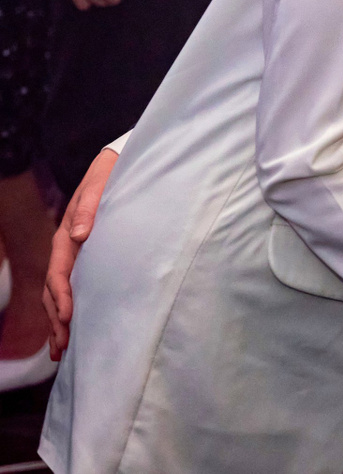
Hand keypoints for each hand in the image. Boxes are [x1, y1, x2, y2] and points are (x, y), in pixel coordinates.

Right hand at [44, 146, 117, 360]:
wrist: (116, 164)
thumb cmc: (110, 174)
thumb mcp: (99, 185)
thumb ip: (88, 207)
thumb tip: (78, 233)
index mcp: (67, 235)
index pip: (59, 270)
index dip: (62, 294)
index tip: (67, 316)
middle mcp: (68, 248)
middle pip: (54, 290)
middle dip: (56, 318)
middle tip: (62, 346)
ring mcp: (75, 256)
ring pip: (60, 294)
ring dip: (58, 321)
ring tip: (61, 350)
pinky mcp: (87, 259)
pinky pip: (73, 288)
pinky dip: (68, 311)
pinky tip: (72, 331)